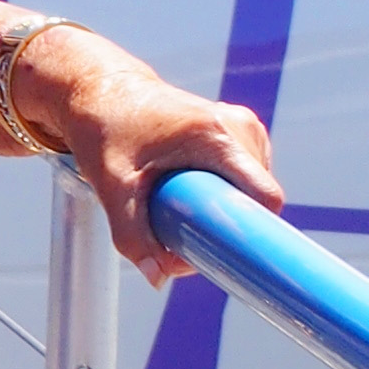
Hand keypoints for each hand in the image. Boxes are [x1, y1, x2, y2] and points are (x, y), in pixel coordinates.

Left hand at [25, 31, 282, 277]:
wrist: (103, 90)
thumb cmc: (105, 131)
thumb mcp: (112, 186)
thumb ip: (131, 235)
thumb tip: (158, 278)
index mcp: (215, 136)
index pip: (264, 196)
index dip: (254, 231)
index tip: (235, 256)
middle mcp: (239, 127)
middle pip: (256, 199)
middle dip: (225, 224)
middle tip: (178, 230)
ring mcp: (244, 127)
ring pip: (252, 191)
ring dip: (222, 209)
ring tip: (177, 203)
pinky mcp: (240, 132)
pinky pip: (246, 178)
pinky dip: (223, 192)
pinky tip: (191, 189)